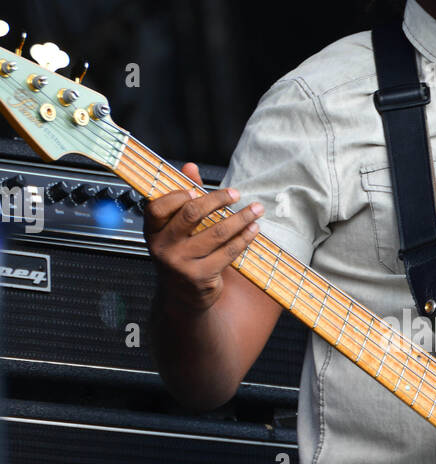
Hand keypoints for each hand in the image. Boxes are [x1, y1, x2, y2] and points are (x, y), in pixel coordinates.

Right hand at [142, 162, 264, 312]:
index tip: (196, 189)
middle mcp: (163, 248)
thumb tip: (190, 166)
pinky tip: (254, 229)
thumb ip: (183, 199)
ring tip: (256, 210)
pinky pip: (228, 251)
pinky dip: (244, 238)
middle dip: (218, 199)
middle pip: (191, 214)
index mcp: (152, 232)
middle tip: (236, 194)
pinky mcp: (201, 276)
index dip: (177, 195)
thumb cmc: (181, 255)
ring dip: (241, 218)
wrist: (183, 297)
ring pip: (217, 232)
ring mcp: (181, 264)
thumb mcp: (175, 229)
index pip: (158, 207)